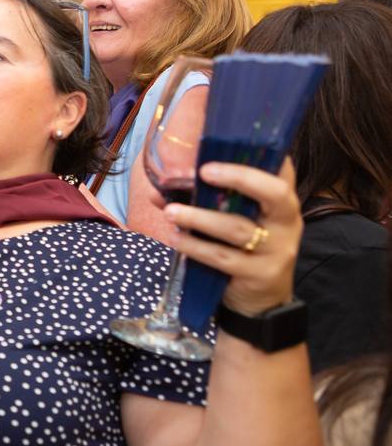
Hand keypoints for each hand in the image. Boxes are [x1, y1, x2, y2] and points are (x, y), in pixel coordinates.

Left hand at [164, 159, 301, 316]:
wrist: (262, 302)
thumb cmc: (244, 252)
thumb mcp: (235, 224)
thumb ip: (208, 204)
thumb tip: (160, 190)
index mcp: (282, 204)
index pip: (282, 171)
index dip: (266, 154)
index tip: (233, 143)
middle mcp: (286, 223)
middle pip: (273, 193)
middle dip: (239, 178)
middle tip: (204, 171)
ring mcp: (275, 249)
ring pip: (237, 228)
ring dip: (199, 218)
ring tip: (171, 211)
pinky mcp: (259, 273)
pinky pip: (222, 257)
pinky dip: (195, 246)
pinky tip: (175, 238)